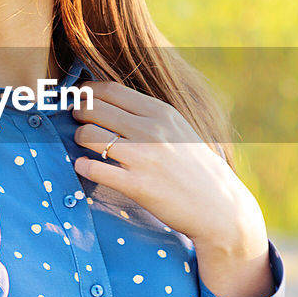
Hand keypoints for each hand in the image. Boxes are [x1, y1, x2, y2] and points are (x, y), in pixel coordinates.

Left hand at [70, 80, 267, 257]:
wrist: (219, 206)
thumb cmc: (195, 167)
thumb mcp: (178, 129)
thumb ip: (149, 115)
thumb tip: (111, 102)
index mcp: (160, 112)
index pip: (110, 90)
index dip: (87, 93)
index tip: (81, 99)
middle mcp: (151, 130)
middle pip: (94, 109)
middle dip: (78, 113)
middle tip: (78, 121)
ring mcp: (143, 158)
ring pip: (88, 135)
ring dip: (78, 138)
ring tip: (84, 146)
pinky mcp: (137, 186)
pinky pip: (94, 168)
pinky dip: (82, 166)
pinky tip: (85, 167)